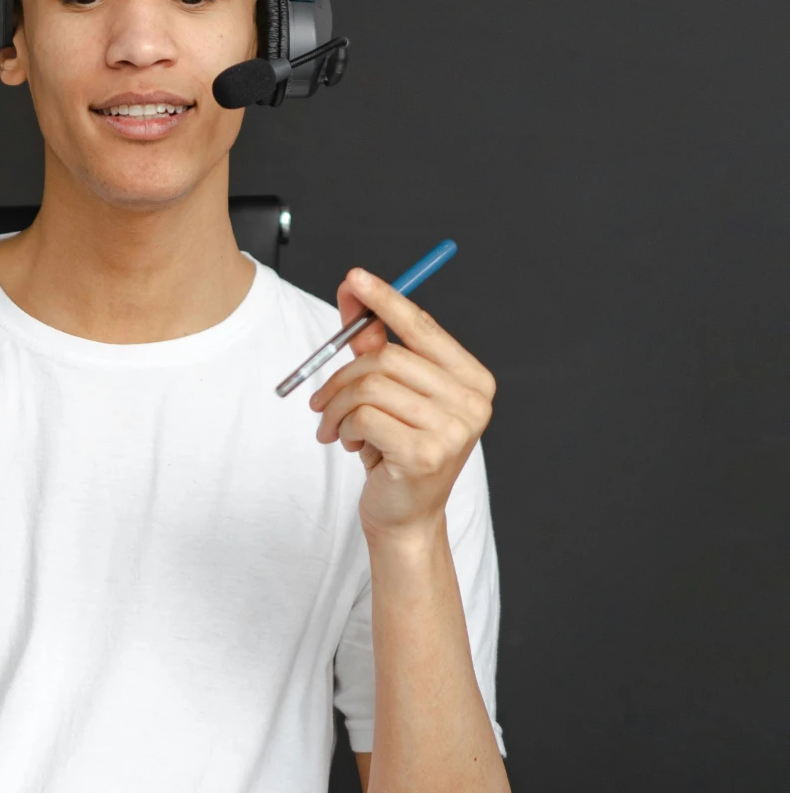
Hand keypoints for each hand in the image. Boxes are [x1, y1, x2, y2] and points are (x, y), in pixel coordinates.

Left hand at [308, 268, 494, 540]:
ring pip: (370, 388)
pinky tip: (352, 445)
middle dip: (341, 377)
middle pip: (388, 359)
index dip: (386, 300)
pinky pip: (364, 418)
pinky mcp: (425, 455)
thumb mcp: (388, 393)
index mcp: (472, 380)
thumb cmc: (396, 448)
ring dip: (337, 407)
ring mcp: (453, 430)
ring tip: (335, 428)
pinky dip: (344, 428)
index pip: (424, 328)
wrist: (405, 516)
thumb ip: (373, 341)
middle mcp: (472, 402)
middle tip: (320, 402)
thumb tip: (352, 288)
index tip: (354, 276)